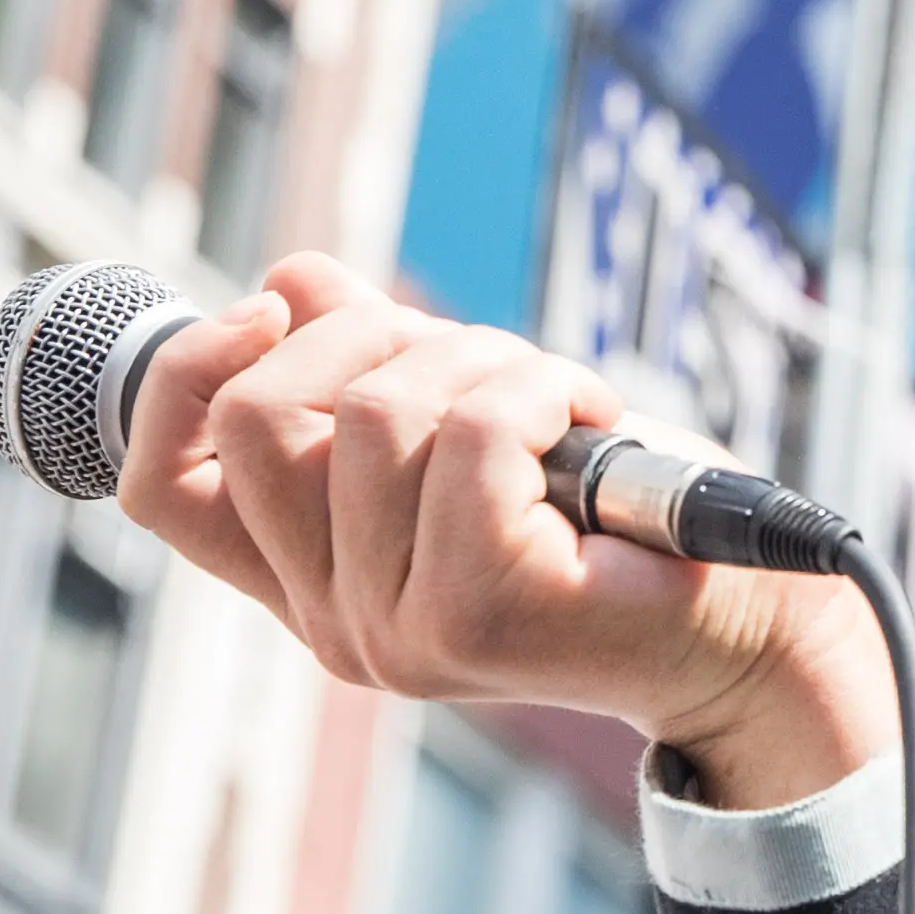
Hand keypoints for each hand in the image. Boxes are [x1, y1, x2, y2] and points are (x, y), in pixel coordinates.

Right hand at [115, 253, 895, 808]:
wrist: (749, 616)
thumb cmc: (619, 517)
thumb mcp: (472, 419)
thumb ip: (371, 368)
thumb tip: (291, 283)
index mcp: (309, 582)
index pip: (165, 487)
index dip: (183, 375)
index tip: (270, 310)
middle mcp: (333, 624)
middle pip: (259, 417)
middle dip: (375, 336)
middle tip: (485, 362)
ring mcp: (397, 630)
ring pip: (375, 410)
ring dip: (487, 360)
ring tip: (561, 405)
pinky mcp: (479, 612)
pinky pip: (475, 431)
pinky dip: (546, 388)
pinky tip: (590, 423)